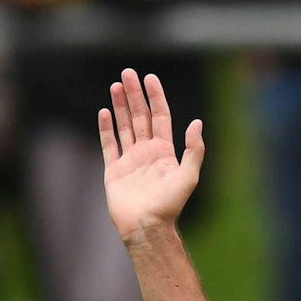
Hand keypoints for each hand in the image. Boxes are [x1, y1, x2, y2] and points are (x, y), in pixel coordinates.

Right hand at [98, 69, 204, 242]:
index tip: (149, 78)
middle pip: (140, 116)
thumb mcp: (189, 177)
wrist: (146, 226)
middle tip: (127, 74)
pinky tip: (104, 112)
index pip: (159, 116)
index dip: (155, 96)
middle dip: (134, 94)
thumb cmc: (169, 205)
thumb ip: (194, 150)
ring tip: (115, 86)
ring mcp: (129, 160)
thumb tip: (196, 123)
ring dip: (120, 106)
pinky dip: (106, 128)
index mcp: (164, 151)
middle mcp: (147, 152)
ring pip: (124, 126)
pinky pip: (109, 145)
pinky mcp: (114, 170)